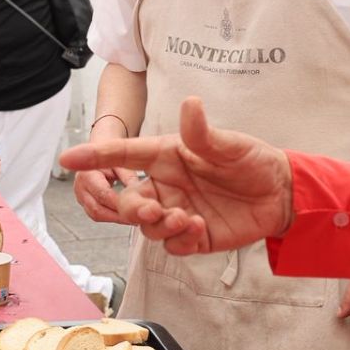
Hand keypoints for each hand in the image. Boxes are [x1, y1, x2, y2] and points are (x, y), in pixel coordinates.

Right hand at [54, 96, 292, 256]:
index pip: (123, 155)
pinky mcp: (193, 236)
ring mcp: (177, 212)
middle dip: (132, 209)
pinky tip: (200, 230)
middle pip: (128, 202)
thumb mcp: (231, 145)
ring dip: (159, 227)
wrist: (280, 196)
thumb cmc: (253, 161)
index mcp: (166, 157)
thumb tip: (190, 104)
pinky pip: (172, 246)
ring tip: (189, 220)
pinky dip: (180, 242)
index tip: (68, 158)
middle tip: (152, 211)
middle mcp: (166, 185)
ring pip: (147, 228)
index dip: (95, 156)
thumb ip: (204, 132)